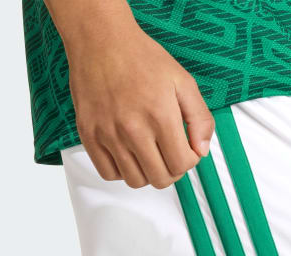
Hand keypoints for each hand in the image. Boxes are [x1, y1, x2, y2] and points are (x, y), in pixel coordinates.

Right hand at [66, 23, 214, 187]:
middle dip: (171, 171)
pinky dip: (122, 172)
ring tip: (150, 154)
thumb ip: (200, 119)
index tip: (186, 151)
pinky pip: (109, 174)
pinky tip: (129, 155)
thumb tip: (201, 151)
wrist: (101, 40)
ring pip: (136, 181)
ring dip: (148, 173)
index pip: (181, 165)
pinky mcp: (89, 136)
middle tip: (170, 155)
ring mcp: (108, 135)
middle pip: (160, 179)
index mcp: (160, 116)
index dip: (189, 162)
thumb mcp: (183, 82)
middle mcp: (133, 130)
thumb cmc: (141, 58)